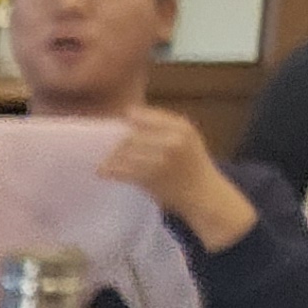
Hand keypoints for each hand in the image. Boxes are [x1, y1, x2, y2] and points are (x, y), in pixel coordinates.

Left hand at [102, 107, 261, 251]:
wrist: (204, 193)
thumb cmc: (192, 162)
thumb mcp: (186, 135)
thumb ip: (162, 124)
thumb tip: (126, 114)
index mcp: (180, 126)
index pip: (142, 116)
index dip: (126, 119)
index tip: (115, 123)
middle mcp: (172, 140)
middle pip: (130, 136)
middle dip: (115, 143)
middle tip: (102, 146)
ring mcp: (162, 160)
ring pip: (125, 153)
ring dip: (110, 158)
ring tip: (102, 161)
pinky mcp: (152, 178)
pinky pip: (124, 172)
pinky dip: (110, 171)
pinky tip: (103, 172)